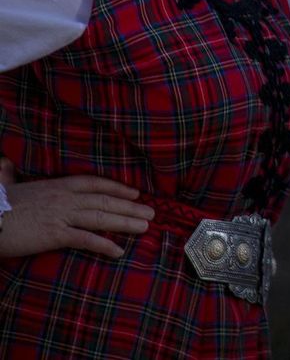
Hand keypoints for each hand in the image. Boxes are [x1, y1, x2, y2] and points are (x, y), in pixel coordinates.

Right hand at [0, 157, 153, 259]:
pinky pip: (85, 239)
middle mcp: (64, 198)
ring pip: (101, 217)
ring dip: (126, 222)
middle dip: (130, 207)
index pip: (94, 183)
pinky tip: (119, 251)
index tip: (135, 193)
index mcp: (56, 185)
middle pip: (104, 200)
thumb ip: (8, 174)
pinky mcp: (54, 235)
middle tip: (151, 212)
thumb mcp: (4, 185)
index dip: (116, 187)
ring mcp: (61, 216)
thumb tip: (4, 162)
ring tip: (145, 227)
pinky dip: (104, 245)